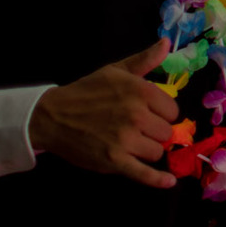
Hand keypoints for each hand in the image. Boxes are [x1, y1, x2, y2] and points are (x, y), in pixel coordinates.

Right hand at [28, 38, 181, 188]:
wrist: (53, 116)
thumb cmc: (87, 92)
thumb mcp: (116, 71)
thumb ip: (144, 60)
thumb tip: (166, 44)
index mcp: (141, 92)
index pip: (172, 110)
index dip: (162, 114)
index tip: (149, 114)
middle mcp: (137, 115)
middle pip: (165, 133)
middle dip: (153, 132)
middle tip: (135, 129)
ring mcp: (125, 140)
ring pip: (156, 152)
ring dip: (146, 150)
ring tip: (129, 143)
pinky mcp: (113, 161)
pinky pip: (143, 173)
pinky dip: (157, 180)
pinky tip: (169, 182)